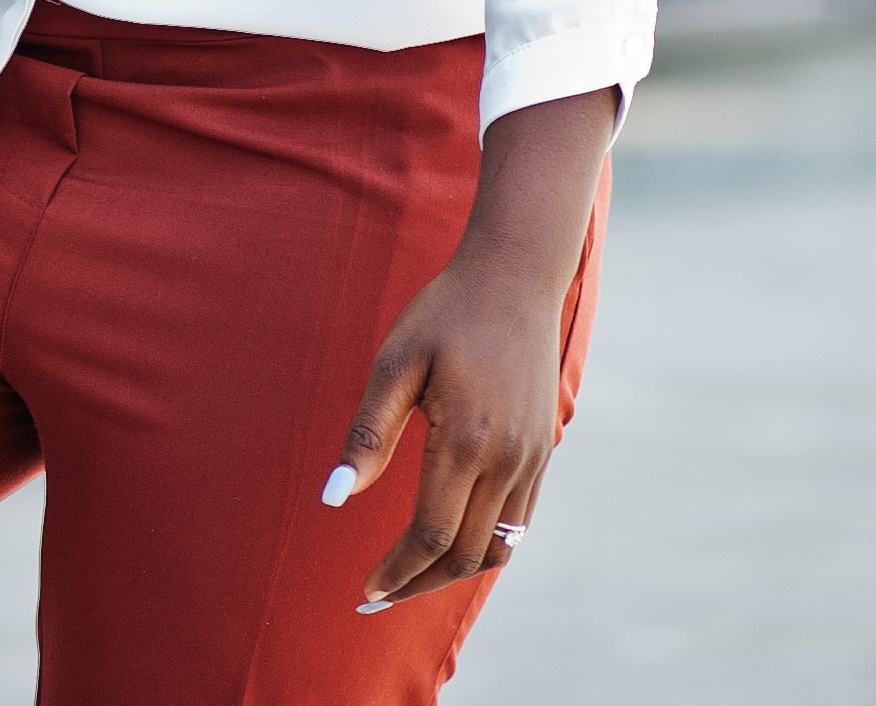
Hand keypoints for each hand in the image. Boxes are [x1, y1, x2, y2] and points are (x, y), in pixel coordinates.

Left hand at [325, 90, 609, 611]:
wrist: (515, 277)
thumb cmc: (444, 313)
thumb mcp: (395, 363)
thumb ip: (367, 436)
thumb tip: (333, 498)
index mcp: (467, 443)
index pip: (429, 535)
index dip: (394, 571)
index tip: (361, 590)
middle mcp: (508, 461)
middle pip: (464, 554)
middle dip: (417, 584)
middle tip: (374, 598)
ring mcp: (532, 459)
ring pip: (496, 546)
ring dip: (450, 571)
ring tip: (406, 580)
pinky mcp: (543, 451)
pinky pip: (518, 522)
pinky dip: (484, 546)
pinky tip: (449, 545)